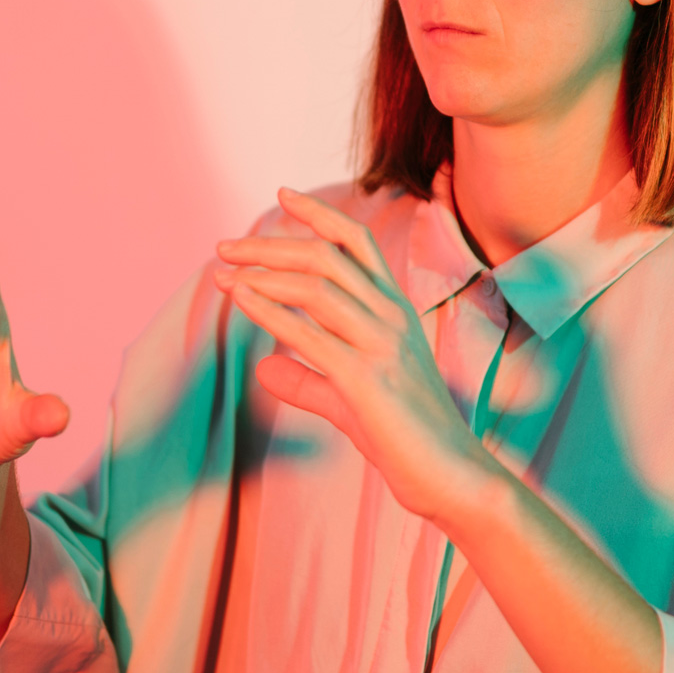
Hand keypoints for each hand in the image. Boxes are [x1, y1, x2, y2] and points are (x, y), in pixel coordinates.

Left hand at [213, 187, 497, 521]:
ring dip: (262, 273)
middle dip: (270, 245)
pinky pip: (309, 333)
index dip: (320, 216)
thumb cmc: (405, 439)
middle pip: (327, 256)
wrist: (450, 477)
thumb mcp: (349, 400)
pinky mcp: (366, 378)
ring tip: (222, 274)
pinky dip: (269, 311)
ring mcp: (382, 345)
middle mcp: (392, 318)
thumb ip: (308, 380)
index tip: (282, 195)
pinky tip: (240, 300)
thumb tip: (263, 369)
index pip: (357, 246)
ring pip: (317, 286)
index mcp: (395, 313)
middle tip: (224, 247)